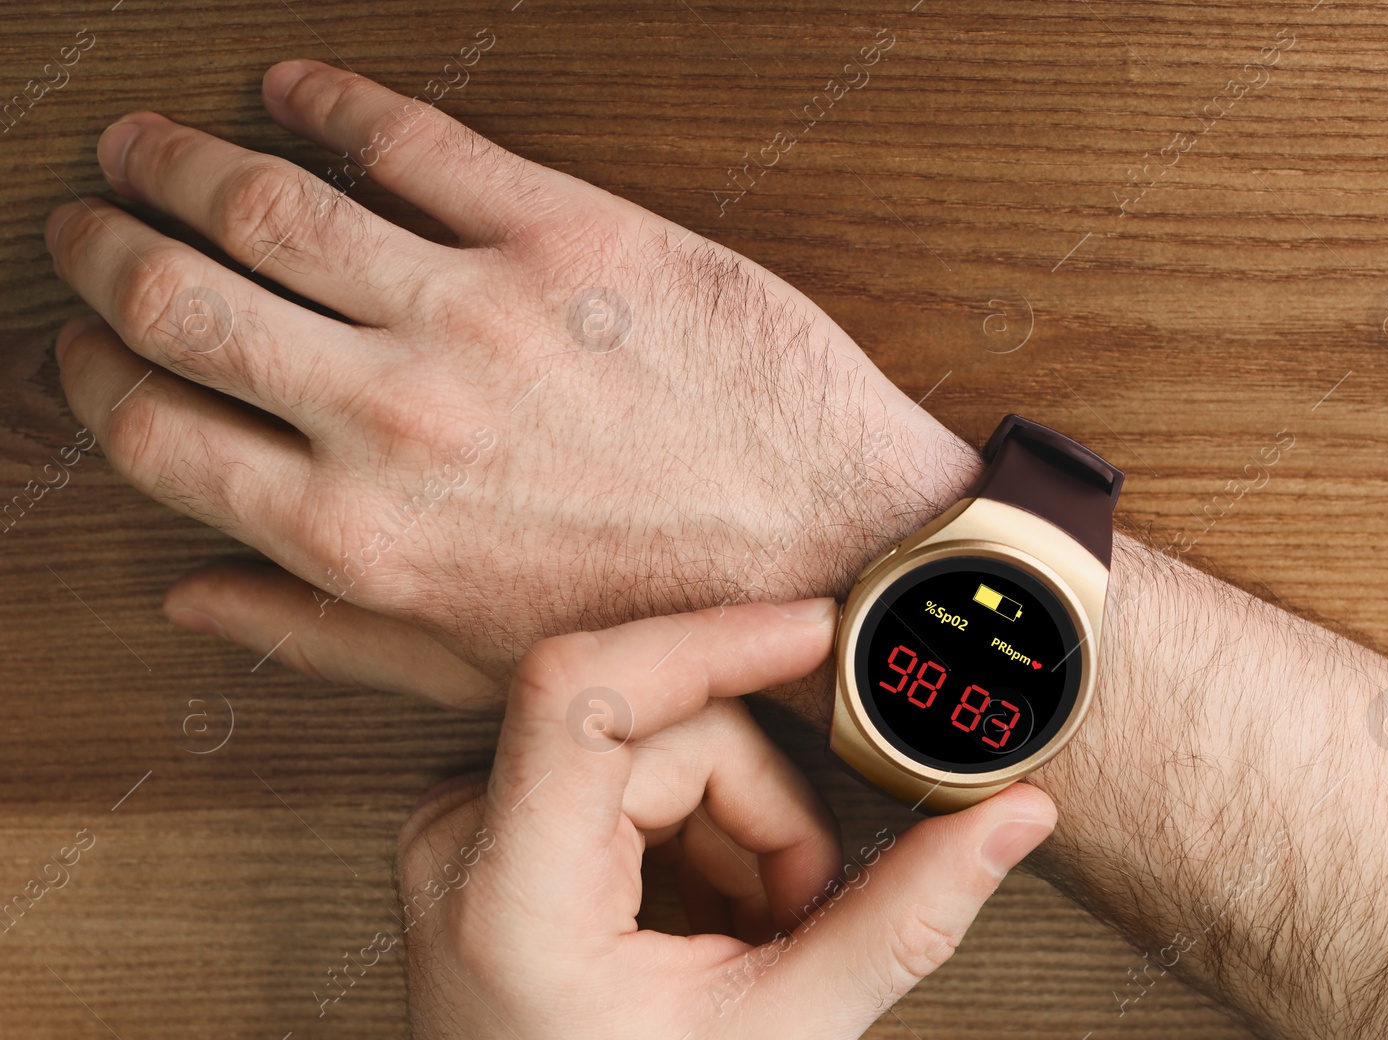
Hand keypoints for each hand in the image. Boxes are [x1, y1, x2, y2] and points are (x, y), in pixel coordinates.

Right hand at [47, 59, 979, 710]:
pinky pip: (411, 139)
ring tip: (150, 140)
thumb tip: (187, 596)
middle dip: (104, 246)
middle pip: (178, 298)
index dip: (89, 373)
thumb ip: (318, 631)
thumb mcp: (474, 667)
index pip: (153, 427)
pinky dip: (331, 101)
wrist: (828, 554)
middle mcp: (392, 417)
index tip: (82, 342)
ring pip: (271, 203)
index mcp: (357, 533)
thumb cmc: (659, 624)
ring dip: (182, 158)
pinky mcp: (569, 234)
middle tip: (88, 215)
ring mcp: (478, 313)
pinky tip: (296, 90)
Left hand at [396, 597, 1057, 1039]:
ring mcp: (471, 832)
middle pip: (663, 724)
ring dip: (739, 826)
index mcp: (512, 897)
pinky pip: (628, 770)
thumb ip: (903, 919)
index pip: (587, 689)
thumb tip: (1009, 818)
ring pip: (661, 741)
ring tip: (749, 932)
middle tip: (794, 914)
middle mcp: (466, 841)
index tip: (818, 638)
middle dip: (764, 807)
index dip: (714, 640)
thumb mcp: (781, 1035)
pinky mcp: (497, 830)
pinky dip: (698, 833)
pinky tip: (707, 916)